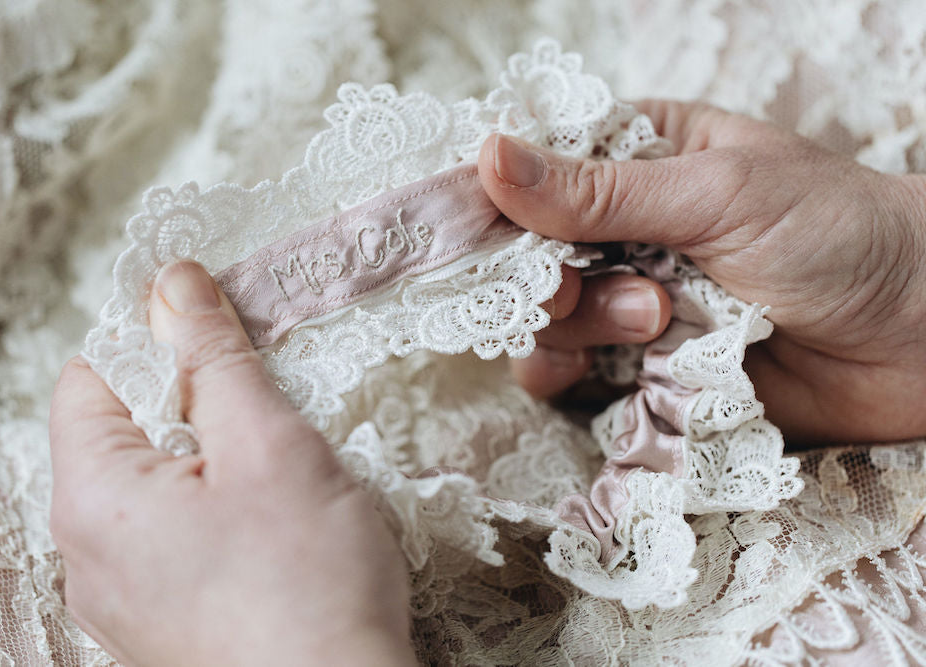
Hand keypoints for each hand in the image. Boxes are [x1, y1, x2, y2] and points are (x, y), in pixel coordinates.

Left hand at [49, 262, 414, 665]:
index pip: (90, 377)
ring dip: (214, 458)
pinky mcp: (160, 622)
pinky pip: (171, 536)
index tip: (218, 334)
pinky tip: (272, 528)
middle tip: (266, 410)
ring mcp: (122, 598)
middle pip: (123, 432)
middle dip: (195, 402)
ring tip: (279, 476)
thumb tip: (172, 286)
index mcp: (94, 500)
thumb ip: (212, 360)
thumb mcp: (269, 446)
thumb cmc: (308, 586)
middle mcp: (88, 555)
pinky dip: (216, 510)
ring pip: (155, 485)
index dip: (153, 341)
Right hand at [480, 102, 925, 442]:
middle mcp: (625, 228)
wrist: (921, 340)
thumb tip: (489, 155)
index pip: (535, 166)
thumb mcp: (718, 193)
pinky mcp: (644, 367)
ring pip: (544, 317)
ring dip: (580, 324)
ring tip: (657, 321)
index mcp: (642, 157)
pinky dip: (573, 377)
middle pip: (525, 251)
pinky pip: (572, 375)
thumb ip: (600, 191)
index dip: (493, 196)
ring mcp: (630, 299)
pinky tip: (610, 373)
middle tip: (573, 284)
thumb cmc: (837, 234)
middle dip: (542, 273)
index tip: (466, 227)